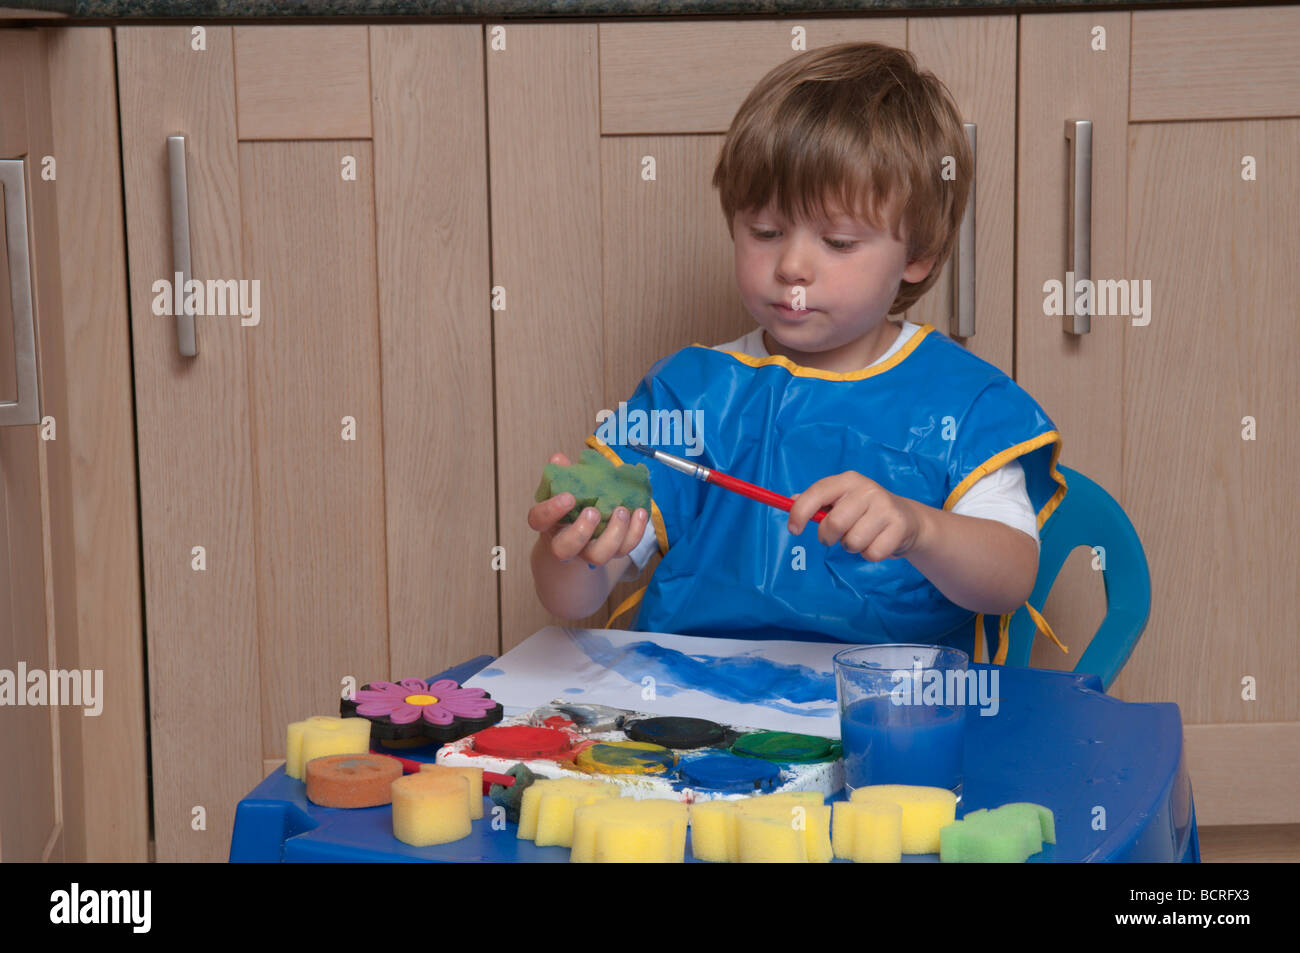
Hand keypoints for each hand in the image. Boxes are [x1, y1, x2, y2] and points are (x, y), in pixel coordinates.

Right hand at [527, 451, 649, 565]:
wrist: (582, 539)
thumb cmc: (572, 508)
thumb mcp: (563, 490)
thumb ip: (561, 474)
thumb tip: (558, 459)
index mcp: (548, 523)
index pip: (539, 519)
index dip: (551, 510)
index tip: (568, 497)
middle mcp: (565, 543)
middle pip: (565, 549)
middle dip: (581, 531)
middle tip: (593, 511)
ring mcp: (589, 552)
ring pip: (598, 555)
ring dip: (613, 533)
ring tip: (621, 510)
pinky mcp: (612, 553)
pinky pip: (625, 549)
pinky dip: (635, 531)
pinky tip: (640, 512)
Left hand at [786, 472, 925, 560]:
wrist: (907, 518)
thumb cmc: (864, 510)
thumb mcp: (841, 500)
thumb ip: (817, 501)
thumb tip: (790, 500)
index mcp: (847, 480)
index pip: (817, 492)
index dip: (800, 512)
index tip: (793, 530)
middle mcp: (867, 489)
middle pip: (834, 524)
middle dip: (828, 537)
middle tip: (836, 536)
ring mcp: (885, 507)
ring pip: (852, 542)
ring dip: (851, 547)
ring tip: (862, 536)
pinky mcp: (899, 526)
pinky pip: (871, 554)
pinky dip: (869, 554)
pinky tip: (877, 541)